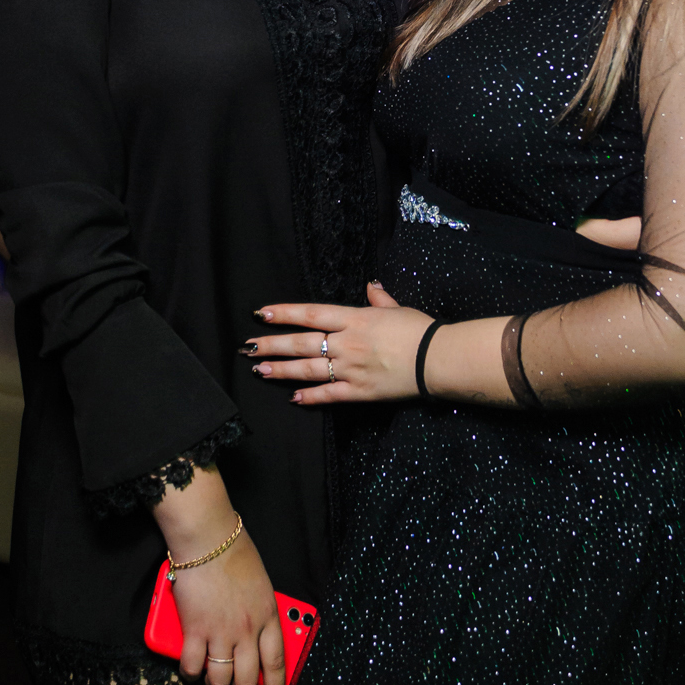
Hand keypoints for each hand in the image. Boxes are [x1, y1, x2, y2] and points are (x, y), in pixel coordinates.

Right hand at [152, 471, 286, 684]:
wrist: (209, 538)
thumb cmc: (235, 553)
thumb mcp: (261, 585)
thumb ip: (261, 613)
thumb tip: (255, 638)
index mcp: (269, 616)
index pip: (277, 665)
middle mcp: (248, 629)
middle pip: (247, 680)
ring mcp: (221, 632)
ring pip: (220, 680)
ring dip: (215, 683)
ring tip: (211, 675)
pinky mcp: (194, 629)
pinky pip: (192, 667)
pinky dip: (190, 672)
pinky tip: (190, 666)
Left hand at [244, 282, 428, 403]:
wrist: (437, 359)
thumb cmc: (420, 330)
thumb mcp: (398, 309)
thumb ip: (379, 299)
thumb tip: (371, 286)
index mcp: (355, 319)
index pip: (311, 314)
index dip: (284, 313)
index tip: (261, 313)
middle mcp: (347, 343)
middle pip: (301, 343)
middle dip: (271, 344)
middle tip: (247, 347)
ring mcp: (351, 369)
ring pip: (308, 369)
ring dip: (281, 370)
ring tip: (259, 369)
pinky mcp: (360, 392)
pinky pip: (329, 395)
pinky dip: (310, 397)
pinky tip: (293, 398)